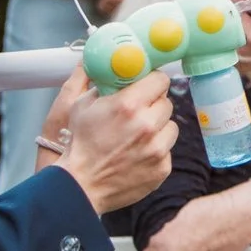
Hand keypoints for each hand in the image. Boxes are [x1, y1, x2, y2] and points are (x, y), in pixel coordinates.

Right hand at [58, 72, 181, 214]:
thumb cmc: (79, 144)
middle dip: (154, 105)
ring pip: (171, 126)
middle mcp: (147, 125)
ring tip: (138, 135)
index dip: (152, 81)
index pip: (160, 79)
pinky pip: (167, 149)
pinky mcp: (162, 167)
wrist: (81, 184)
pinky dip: (156, 149)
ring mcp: (157, 148)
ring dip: (158, 127)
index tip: (147, 85)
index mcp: (129, 105)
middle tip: (139, 112)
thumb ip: (97, 81)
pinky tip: (138, 152)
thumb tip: (108, 65)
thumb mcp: (80, 105)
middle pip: (167, 102)